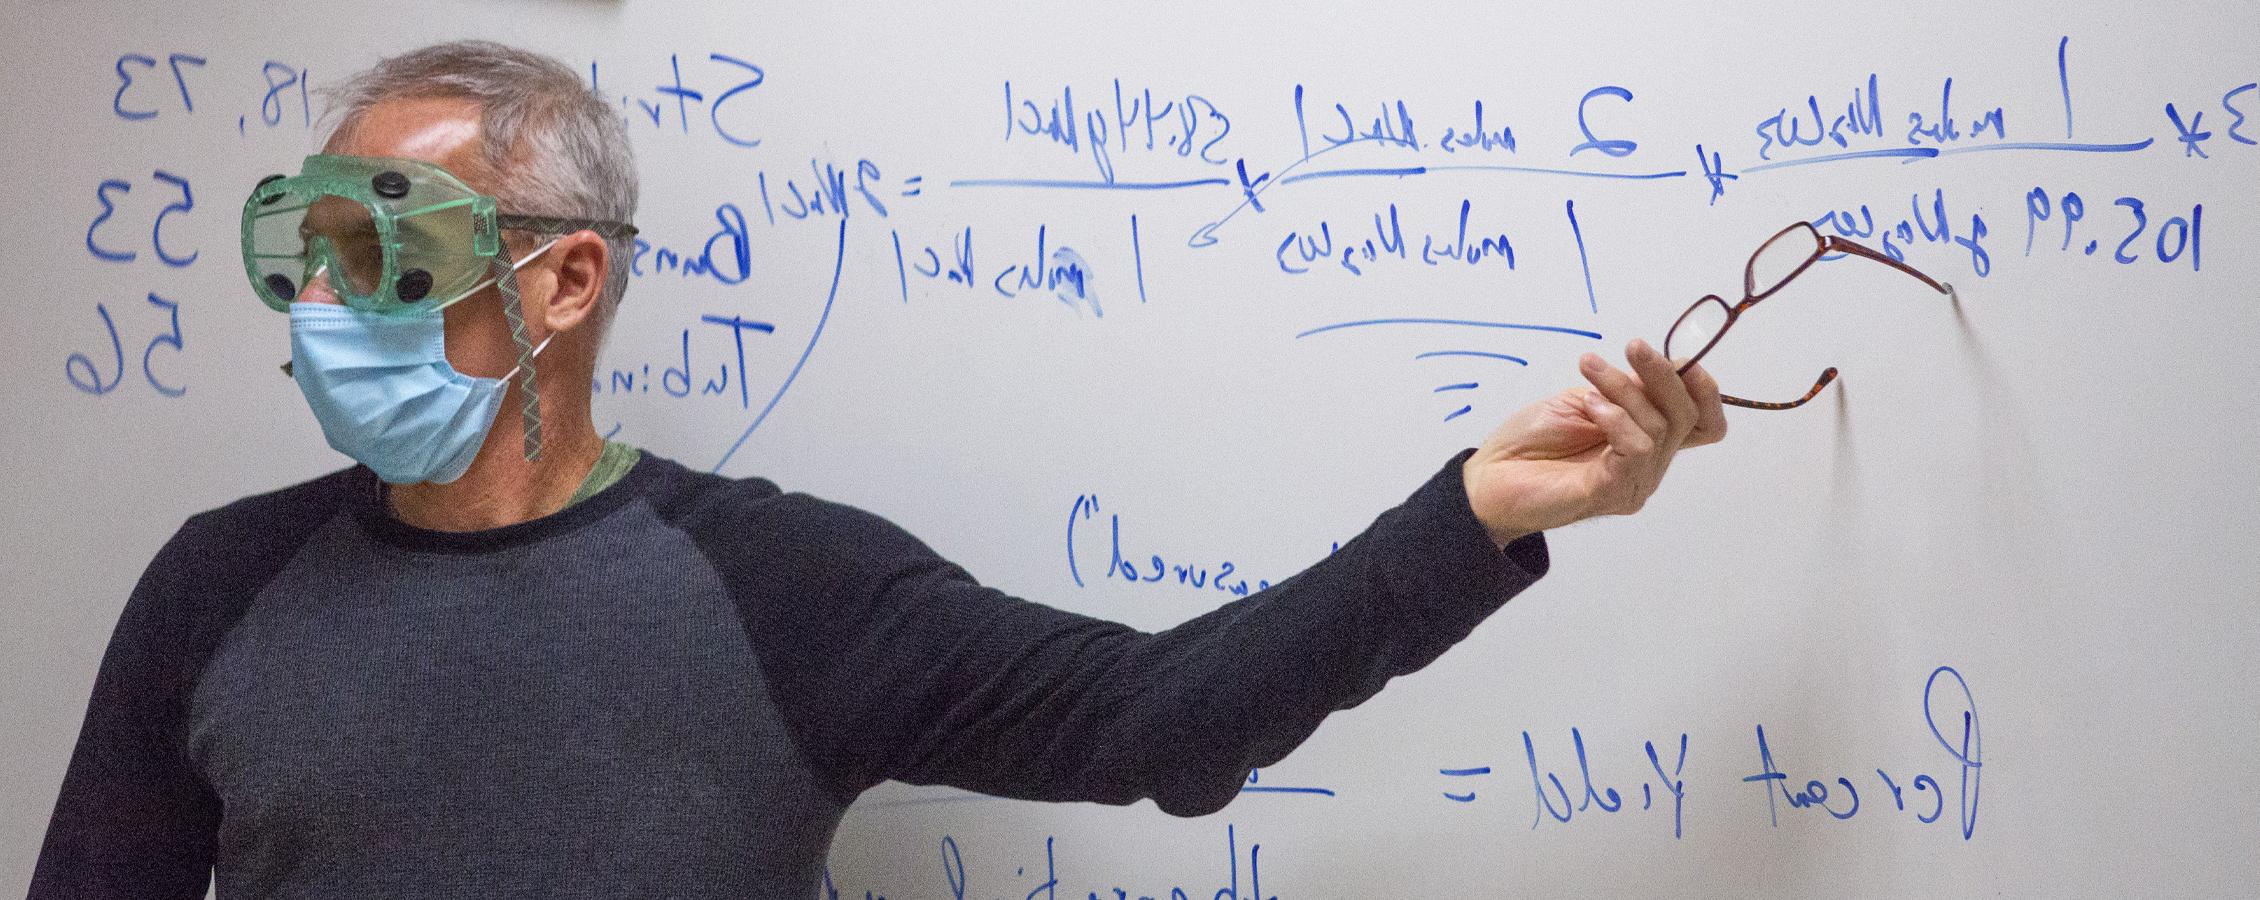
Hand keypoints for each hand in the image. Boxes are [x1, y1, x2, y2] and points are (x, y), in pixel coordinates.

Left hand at [1461, 339, 1726, 546]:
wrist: (1489, 477)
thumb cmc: (1532, 441)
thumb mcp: (1585, 400)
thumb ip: (1627, 391)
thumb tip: (1662, 367)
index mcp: (1647, 440)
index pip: (1704, 422)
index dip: (1703, 388)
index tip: (1679, 356)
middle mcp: (1649, 465)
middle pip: (1688, 417)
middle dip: (1663, 374)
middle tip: (1634, 346)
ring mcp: (1634, 482)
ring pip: (1660, 427)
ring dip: (1625, 389)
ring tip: (1588, 372)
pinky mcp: (1612, 492)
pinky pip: (1638, 447)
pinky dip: (1617, 417)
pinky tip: (1590, 406)